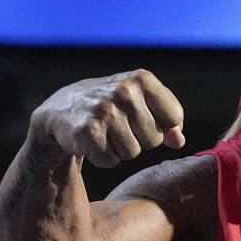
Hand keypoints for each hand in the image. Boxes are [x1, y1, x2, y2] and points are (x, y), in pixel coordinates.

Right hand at [30, 69, 184, 167]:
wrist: (62, 109)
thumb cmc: (111, 106)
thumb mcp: (142, 102)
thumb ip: (168, 120)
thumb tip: (179, 142)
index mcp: (142, 79)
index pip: (174, 118)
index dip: (161, 125)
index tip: (142, 118)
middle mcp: (125, 91)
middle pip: (155, 139)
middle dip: (139, 139)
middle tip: (118, 125)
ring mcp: (105, 111)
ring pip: (133, 153)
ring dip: (120, 149)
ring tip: (106, 132)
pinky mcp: (88, 132)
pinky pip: (111, 161)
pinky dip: (103, 157)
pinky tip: (93, 141)